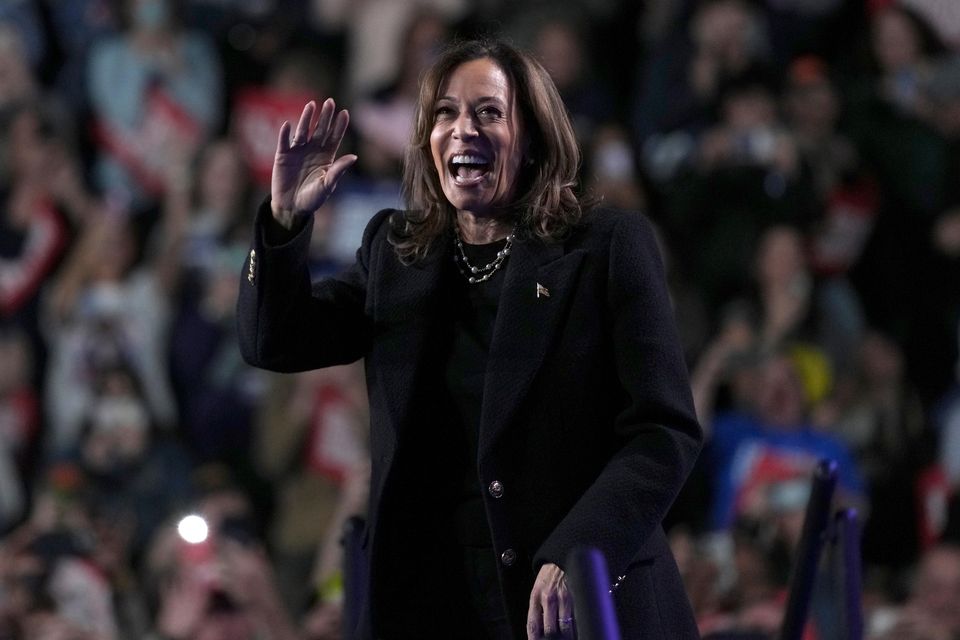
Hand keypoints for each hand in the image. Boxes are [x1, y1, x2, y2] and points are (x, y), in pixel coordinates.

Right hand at [272, 98, 357, 228]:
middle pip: (320, 129)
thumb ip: (339, 170)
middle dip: (325, 116)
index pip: (334, 137)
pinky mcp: (283, 155)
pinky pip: (284, 142)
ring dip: (306, 118)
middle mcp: (313, 150)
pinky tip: (288, 125)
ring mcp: (297, 151)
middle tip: (330, 102)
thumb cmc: (313, 198)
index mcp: (326, 156)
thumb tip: (354, 156)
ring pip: (303, 131)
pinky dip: (285, 134)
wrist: (293, 207)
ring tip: (311, 105)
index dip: (339, 125)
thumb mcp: (328, 185)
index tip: (345, 113)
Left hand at [527, 563, 574, 638]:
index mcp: (536, 597)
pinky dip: (577, 629)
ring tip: (566, 639)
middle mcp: (549, 600)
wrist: (563, 558)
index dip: (535, 639)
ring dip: (566, 637)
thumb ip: (537, 608)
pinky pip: (577, 620)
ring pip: (565, 628)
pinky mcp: (577, 598)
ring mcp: (564, 600)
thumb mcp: (537, 588)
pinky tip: (576, 633)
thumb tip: (539, 629)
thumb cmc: (550, 575)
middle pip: (550, 630)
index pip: (533, 625)